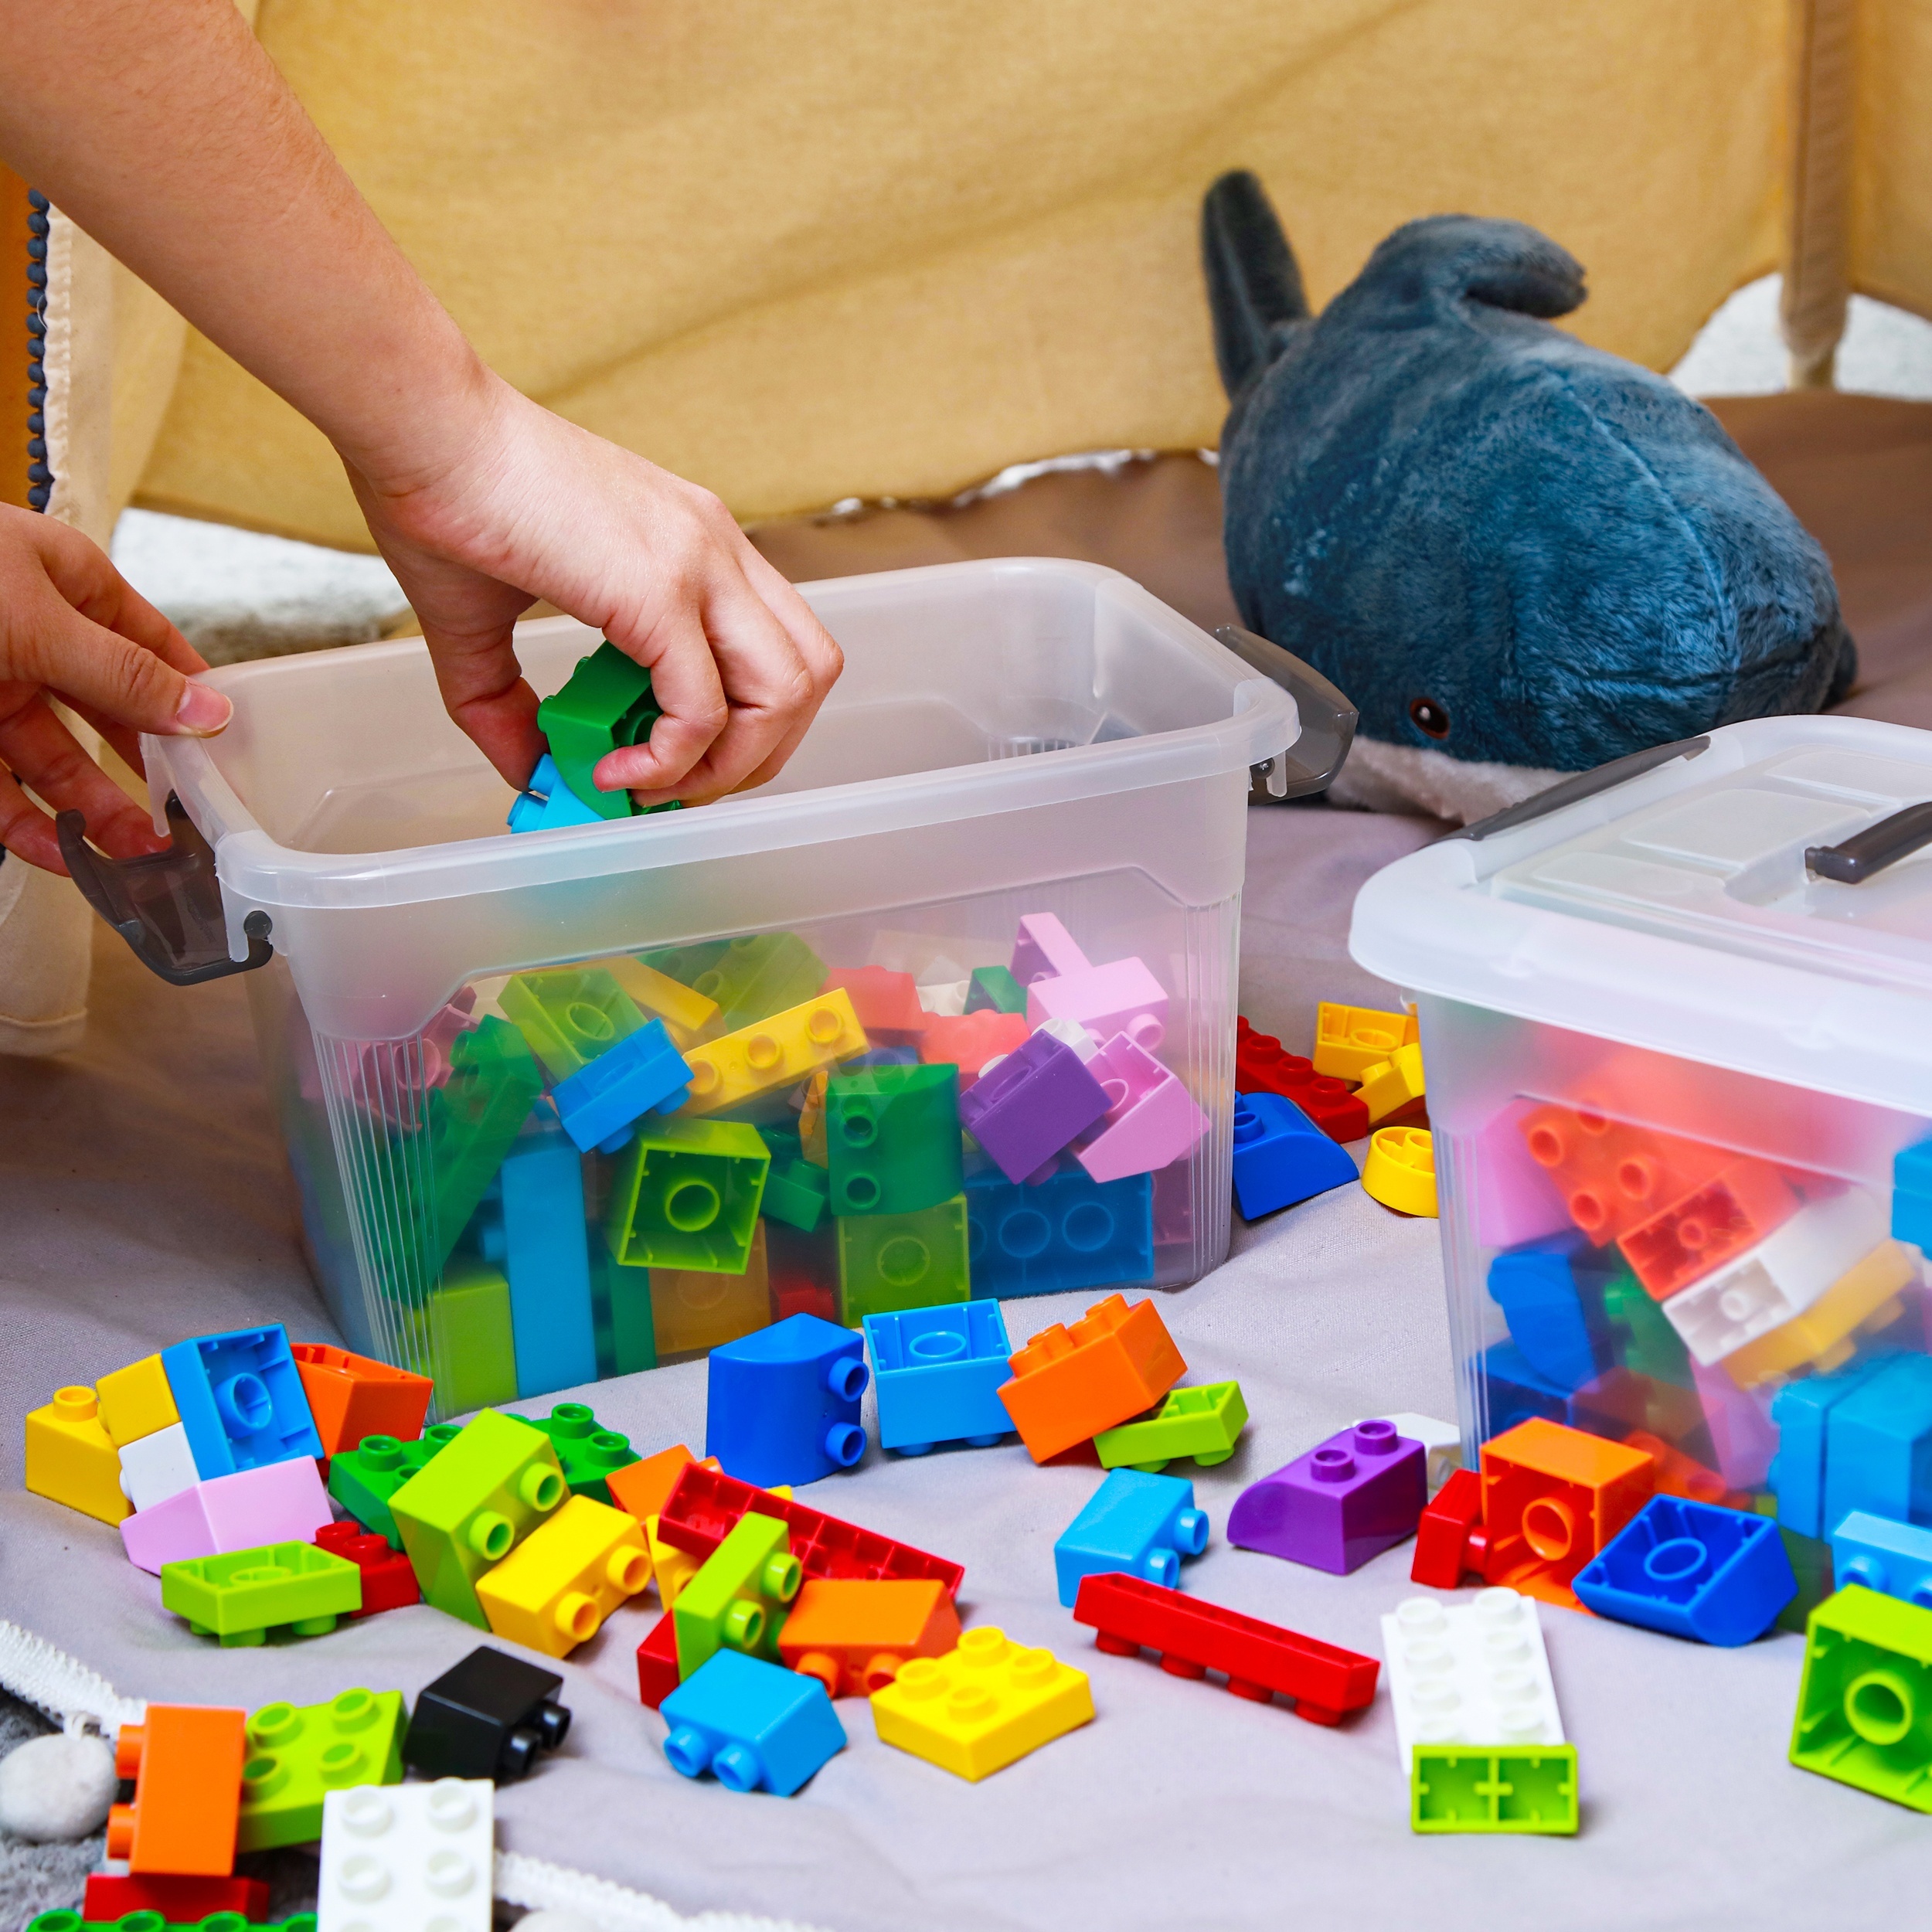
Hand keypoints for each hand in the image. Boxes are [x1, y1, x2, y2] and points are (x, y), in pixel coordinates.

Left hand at [0, 504, 229, 872]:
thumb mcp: (38, 620)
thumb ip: (125, 676)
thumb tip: (211, 713)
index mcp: (61, 580)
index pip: (147, 642)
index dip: (189, 696)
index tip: (230, 751)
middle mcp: (28, 634)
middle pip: (105, 712)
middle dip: (146, 771)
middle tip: (188, 824)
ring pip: (54, 759)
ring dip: (97, 810)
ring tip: (140, 859)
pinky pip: (0, 791)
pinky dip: (32, 826)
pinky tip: (66, 856)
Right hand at [347, 372, 843, 807]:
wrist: (418, 426)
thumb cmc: (444, 498)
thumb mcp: (485, 622)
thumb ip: (510, 708)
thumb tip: (530, 778)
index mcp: (697, 545)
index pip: (778, 649)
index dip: (744, 726)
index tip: (670, 762)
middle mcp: (717, 548)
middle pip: (809, 674)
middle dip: (757, 754)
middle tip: (678, 787)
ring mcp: (699, 564)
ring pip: (788, 693)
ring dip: (730, 764)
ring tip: (651, 785)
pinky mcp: (660, 590)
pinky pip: (705, 709)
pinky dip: (670, 760)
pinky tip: (612, 770)